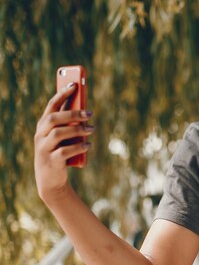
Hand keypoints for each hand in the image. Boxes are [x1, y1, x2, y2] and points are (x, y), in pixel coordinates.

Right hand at [34, 82, 93, 201]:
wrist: (50, 180)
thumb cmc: (59, 153)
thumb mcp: (63, 138)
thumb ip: (70, 125)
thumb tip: (85, 109)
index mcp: (43, 126)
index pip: (51, 106)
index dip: (62, 94)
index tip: (74, 84)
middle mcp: (40, 135)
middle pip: (53, 118)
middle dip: (72, 113)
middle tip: (89, 113)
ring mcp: (43, 149)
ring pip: (58, 133)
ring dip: (77, 130)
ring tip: (92, 129)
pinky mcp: (51, 162)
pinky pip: (64, 151)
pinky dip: (78, 147)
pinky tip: (88, 145)